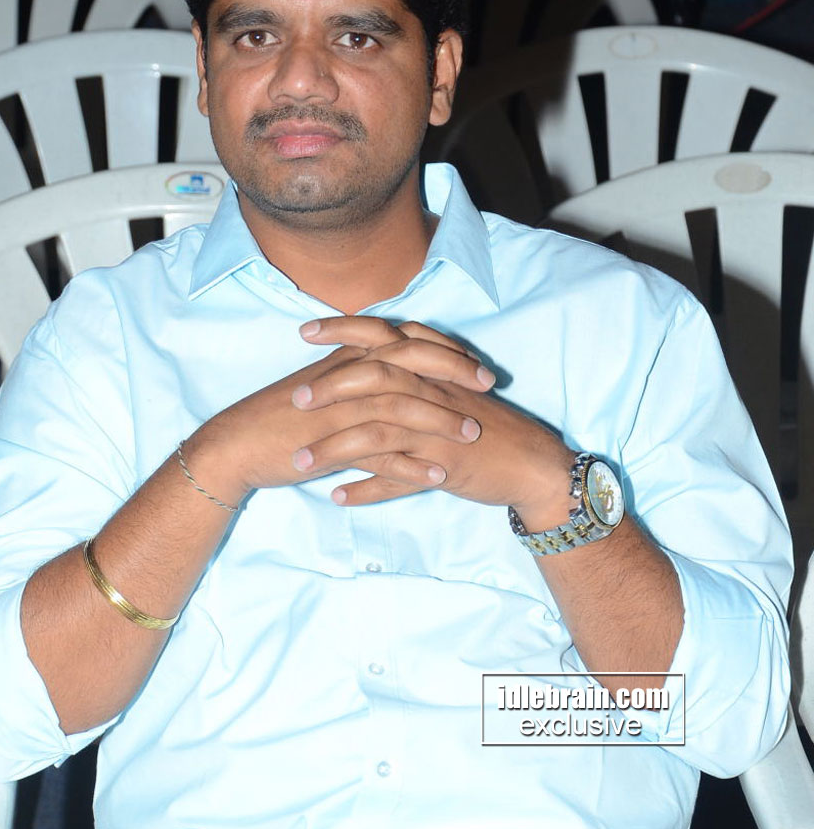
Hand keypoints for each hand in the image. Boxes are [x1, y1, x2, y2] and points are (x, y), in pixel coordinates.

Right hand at [183, 330, 494, 505]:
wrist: (236, 444)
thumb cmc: (277, 417)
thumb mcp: (321, 385)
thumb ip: (355, 374)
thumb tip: (386, 370)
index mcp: (347, 358)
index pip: (406, 341)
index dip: (444, 349)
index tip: (474, 362)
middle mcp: (348, 377)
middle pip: (413, 364)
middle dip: (455, 374)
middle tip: (489, 387)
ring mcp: (341, 411)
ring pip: (403, 408)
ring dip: (442, 422)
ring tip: (474, 436)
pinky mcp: (332, 445)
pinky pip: (381, 454)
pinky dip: (412, 466)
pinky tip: (438, 477)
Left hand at [298, 316, 572, 515]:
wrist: (534, 464)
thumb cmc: (489, 428)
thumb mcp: (449, 395)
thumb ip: (413, 381)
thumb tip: (371, 372)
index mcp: (431, 371)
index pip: (382, 339)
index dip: (343, 330)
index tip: (304, 331)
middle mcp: (432, 395)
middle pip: (373, 381)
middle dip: (329, 389)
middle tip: (295, 399)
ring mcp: (438, 432)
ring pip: (377, 434)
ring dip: (334, 449)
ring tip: (300, 463)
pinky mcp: (445, 467)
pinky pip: (399, 479)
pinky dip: (367, 490)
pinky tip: (338, 498)